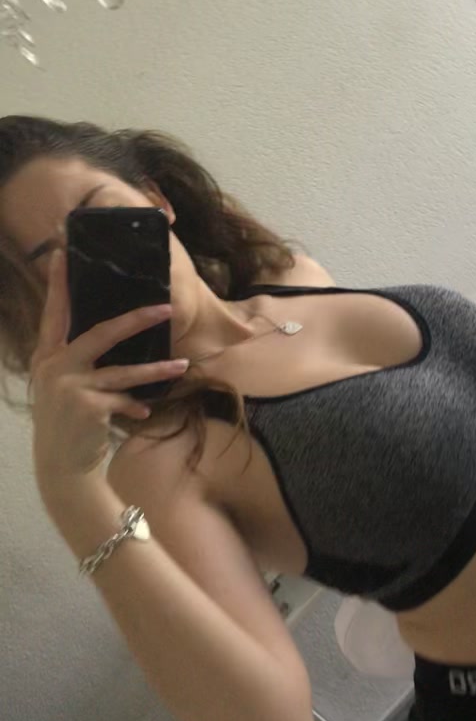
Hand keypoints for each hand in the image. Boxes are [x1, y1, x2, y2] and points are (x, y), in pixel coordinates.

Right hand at [29, 248, 187, 495]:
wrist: (60, 466)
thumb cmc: (67, 422)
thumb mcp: (64, 387)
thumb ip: (81, 363)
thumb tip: (112, 336)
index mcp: (47, 356)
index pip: (55, 313)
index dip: (59, 284)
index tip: (63, 254)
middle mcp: (54, 367)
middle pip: (100, 333)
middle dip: (135, 319)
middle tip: (165, 308)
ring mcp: (70, 387)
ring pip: (123, 371)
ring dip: (157, 370)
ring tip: (182, 366)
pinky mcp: (89, 407)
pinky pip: (124, 400)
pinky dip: (135, 405)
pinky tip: (144, 411)